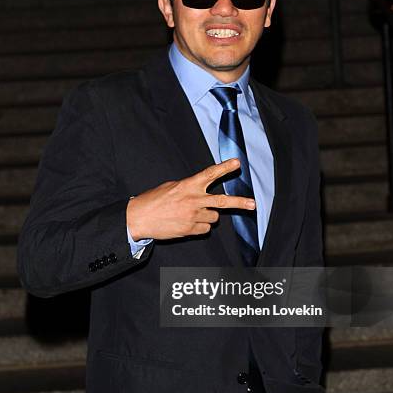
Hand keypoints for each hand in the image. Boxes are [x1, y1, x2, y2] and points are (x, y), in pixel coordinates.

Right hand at [126, 158, 254, 239]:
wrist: (139, 219)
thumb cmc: (153, 200)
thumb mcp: (171, 186)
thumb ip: (189, 187)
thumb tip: (200, 189)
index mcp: (188, 185)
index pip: (210, 174)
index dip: (225, 167)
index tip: (237, 163)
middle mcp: (194, 200)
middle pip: (223, 201)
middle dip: (240, 203)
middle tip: (253, 204)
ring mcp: (193, 216)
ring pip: (214, 217)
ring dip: (208, 215)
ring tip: (193, 214)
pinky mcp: (191, 230)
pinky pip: (205, 229)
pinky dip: (200, 226)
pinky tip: (187, 223)